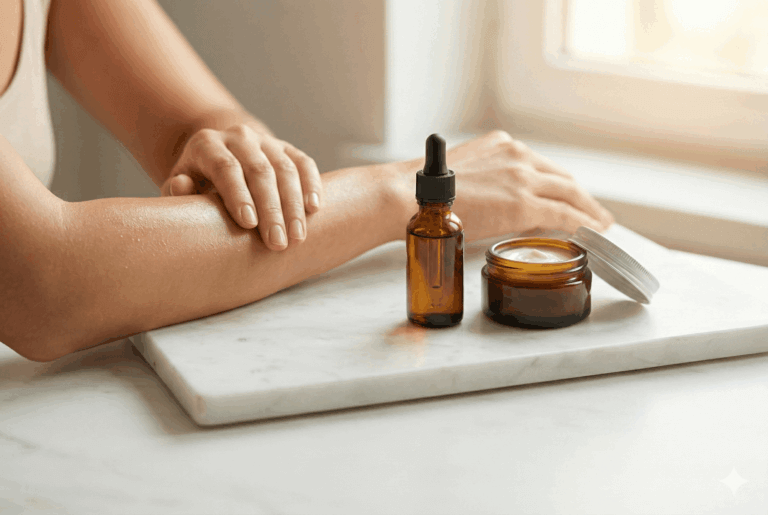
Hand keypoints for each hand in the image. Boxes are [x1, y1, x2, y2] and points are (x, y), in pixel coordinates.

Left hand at [160, 124, 321, 250]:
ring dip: (294, 205)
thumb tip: (181, 186)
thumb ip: (178, 189)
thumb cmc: (197, 183)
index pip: (225, 167)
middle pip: (259, 171)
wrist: (218, 157)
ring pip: (285, 169)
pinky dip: (312, 184)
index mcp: (206, 144)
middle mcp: (238, 137)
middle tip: (278, 243)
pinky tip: (314, 208)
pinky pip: (304, 163)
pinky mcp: (286, 148)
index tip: (249, 224)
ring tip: (297, 237)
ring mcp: (265, 140)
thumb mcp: (181, 185)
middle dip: (271, 210)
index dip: (238, 195)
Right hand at [396, 130, 613, 241]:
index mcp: (503, 144)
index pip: (541, 167)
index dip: (559, 185)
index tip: (568, 195)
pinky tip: (592, 232)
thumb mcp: (464, 175)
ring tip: (600, 224)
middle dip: (581, 197)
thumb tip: (497, 206)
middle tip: (594, 212)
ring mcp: (522, 177)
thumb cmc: (425, 191)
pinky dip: (583, 223)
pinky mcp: (523, 202)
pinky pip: (564, 213)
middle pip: (561, 178)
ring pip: (569, 193)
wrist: (413, 195)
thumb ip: (487, 183)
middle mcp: (518, 154)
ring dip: (588, 210)